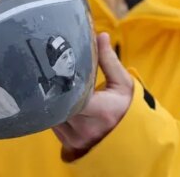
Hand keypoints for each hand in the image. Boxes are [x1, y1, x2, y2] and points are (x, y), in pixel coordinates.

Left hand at [52, 32, 132, 160]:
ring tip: (50, 85)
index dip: (61, 82)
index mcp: (100, 111)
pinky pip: (54, 126)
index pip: (71, 96)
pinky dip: (54, 113)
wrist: (132, 141)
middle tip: (46, 72)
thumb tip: (100, 35)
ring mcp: (75, 139)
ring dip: (51, 102)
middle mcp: (85, 128)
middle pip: (57, 105)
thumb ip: (109, 60)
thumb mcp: (123, 83)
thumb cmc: (128, 109)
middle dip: (52, 90)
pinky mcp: (69, 145)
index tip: (56, 69)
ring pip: (52, 117)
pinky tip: (57, 101)